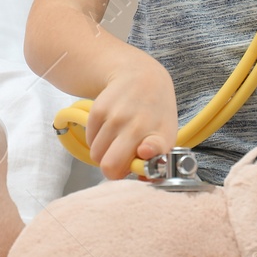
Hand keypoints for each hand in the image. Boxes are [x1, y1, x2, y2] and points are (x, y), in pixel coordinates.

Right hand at [86, 55, 178, 181]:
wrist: (141, 76)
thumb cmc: (156, 113)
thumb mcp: (166, 135)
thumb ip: (156, 161)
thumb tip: (140, 181)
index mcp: (159, 135)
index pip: (154, 148)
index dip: (146, 155)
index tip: (143, 151)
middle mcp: (137, 125)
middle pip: (109, 166)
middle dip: (113, 170)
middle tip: (122, 161)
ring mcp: (115, 117)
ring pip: (96, 156)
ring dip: (104, 154)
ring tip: (117, 142)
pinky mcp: (98, 110)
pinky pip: (90, 141)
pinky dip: (97, 142)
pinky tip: (110, 130)